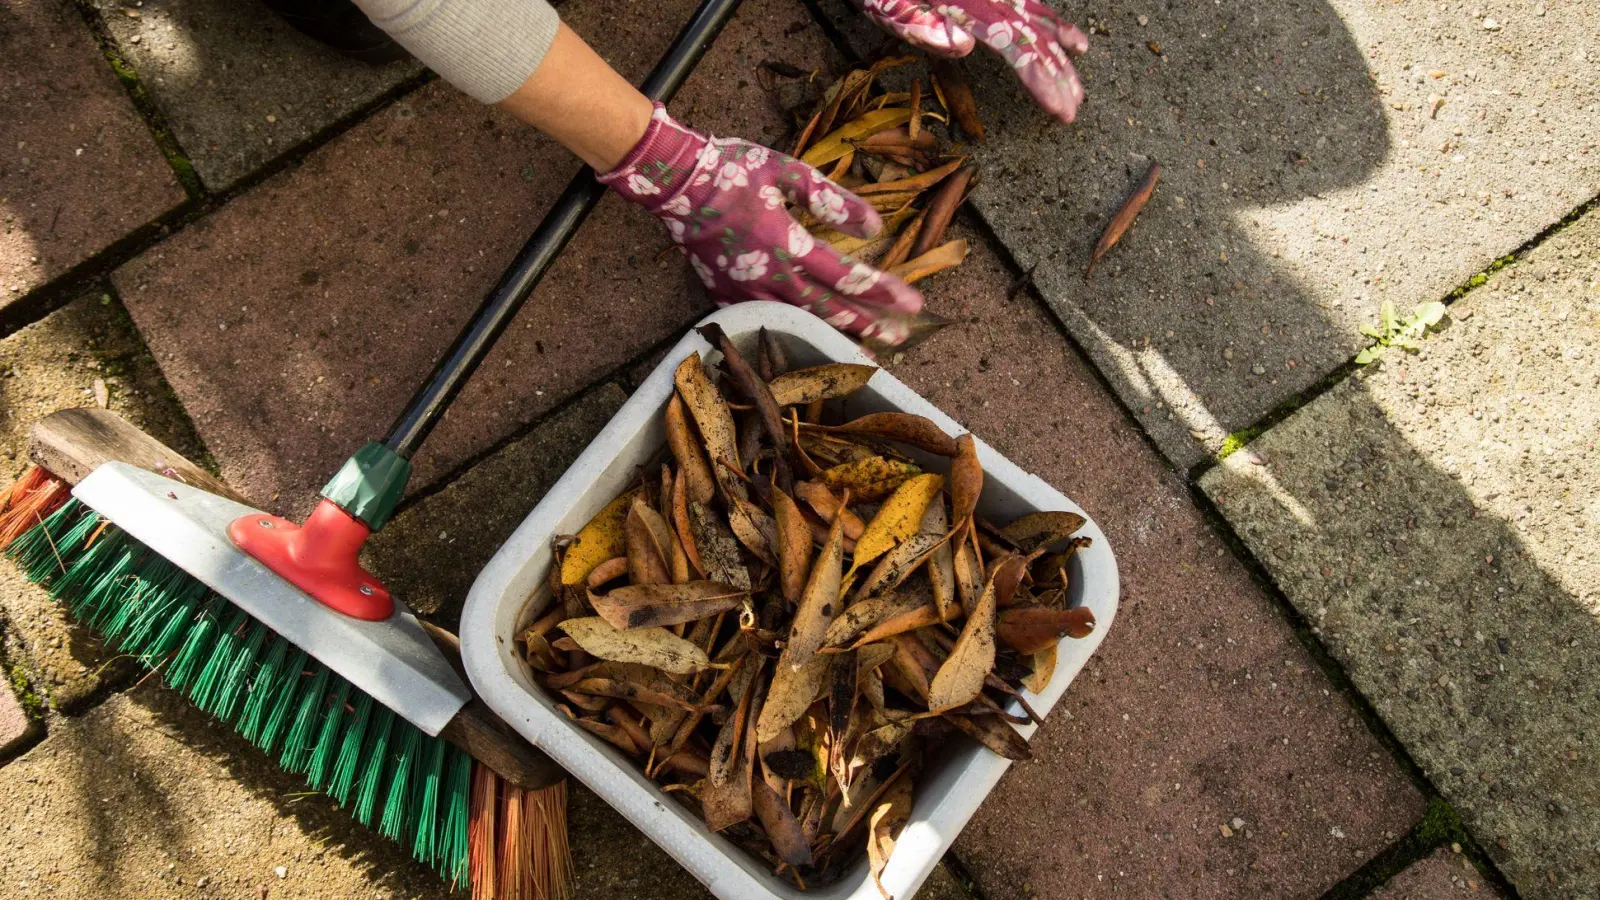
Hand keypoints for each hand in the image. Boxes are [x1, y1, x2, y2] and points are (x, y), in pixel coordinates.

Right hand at [598, 105, 923, 346]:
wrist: (676, 183)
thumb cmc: (734, 170)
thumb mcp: (788, 172)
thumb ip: (832, 200)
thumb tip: (874, 226)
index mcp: (788, 244)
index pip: (846, 277)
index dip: (883, 292)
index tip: (913, 305)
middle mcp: (769, 276)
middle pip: (828, 310)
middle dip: (867, 325)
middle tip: (899, 340)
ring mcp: (745, 292)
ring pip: (799, 322)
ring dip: (835, 336)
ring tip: (864, 351)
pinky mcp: (726, 296)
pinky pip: (765, 322)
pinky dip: (793, 332)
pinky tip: (809, 340)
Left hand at [858, 0, 1087, 122]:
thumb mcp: (886, 5)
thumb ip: (920, 25)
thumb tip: (965, 46)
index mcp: (966, 6)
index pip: (1016, 47)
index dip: (1041, 80)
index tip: (1061, 110)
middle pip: (1032, 35)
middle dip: (1057, 73)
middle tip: (1074, 108)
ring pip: (1035, 19)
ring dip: (1058, 51)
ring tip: (1079, 80)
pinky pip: (1026, 3)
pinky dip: (1050, 21)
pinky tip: (1068, 38)